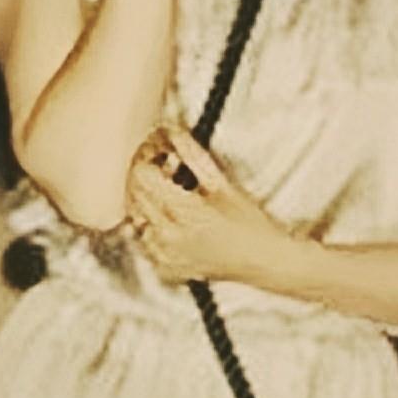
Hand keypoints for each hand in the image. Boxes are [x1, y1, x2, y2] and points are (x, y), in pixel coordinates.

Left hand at [122, 125, 291, 288]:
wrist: (264, 260)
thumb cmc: (249, 224)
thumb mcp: (222, 183)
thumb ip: (192, 155)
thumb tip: (169, 130)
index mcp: (181, 212)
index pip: (140, 175)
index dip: (147, 157)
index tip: (159, 151)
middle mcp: (166, 236)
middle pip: (133, 193)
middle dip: (144, 174)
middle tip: (164, 166)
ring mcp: (163, 255)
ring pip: (134, 216)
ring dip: (145, 199)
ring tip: (171, 194)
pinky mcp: (164, 267)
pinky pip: (144, 239)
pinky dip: (150, 224)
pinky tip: (171, 219)